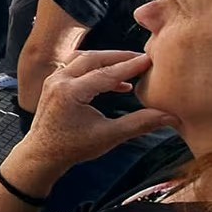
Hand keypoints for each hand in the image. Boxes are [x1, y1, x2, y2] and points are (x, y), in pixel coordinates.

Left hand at [18, 51, 177, 172]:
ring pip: (82, 60)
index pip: (106, 73)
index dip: (130, 66)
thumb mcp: (109, 136)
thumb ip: (139, 123)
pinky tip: (116, 82)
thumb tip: (169, 116)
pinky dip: (95, 69)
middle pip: (92, 59)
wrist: (42, 154)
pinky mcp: (53, 83)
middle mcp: (59, 80)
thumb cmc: (73, 147)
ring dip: (106, 60)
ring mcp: (53, 80)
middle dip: (118, 57)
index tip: (149, 60)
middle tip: (141, 58)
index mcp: (70, 92)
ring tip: (130, 66)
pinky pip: (76, 67)